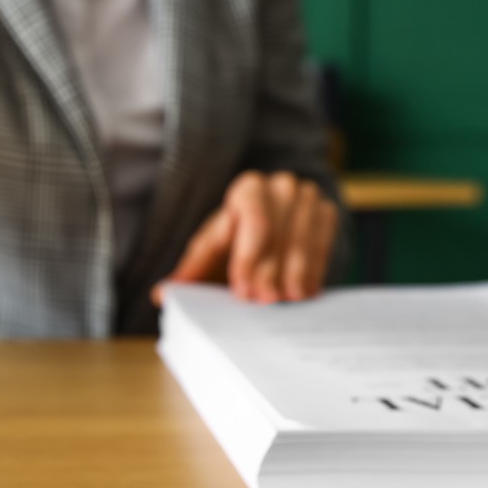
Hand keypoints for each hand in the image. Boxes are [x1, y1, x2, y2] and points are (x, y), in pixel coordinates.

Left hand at [153, 170, 338, 305]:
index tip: (243, 289)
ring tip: (288, 300)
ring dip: (296, 272)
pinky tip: (305, 293)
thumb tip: (161, 294)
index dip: (248, 257)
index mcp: (248, 188)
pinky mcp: (326, 213)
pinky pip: (323, 244)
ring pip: (303, 239)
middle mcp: (280, 186)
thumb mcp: (210, 253)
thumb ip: (191, 271)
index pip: (252, 221)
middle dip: (270, 269)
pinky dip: (314, 270)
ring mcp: (308, 197)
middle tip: (266, 301)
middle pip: (279, 231)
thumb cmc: (234, 244)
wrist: (268, 231)